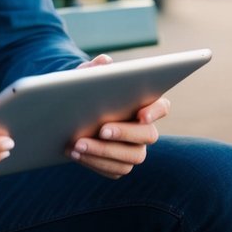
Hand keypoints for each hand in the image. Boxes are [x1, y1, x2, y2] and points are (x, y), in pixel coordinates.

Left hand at [71, 55, 169, 178]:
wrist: (69, 116)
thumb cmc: (84, 93)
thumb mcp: (84, 78)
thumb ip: (94, 70)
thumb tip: (104, 61)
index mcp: (143, 104)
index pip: (162, 106)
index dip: (155, 111)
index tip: (141, 114)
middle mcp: (145, 129)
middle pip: (149, 135)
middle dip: (124, 133)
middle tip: (101, 130)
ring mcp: (134, 149)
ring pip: (132, 157)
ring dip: (104, 152)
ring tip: (78, 144)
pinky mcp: (120, 164)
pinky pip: (115, 170)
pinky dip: (94, 163)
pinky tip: (75, 154)